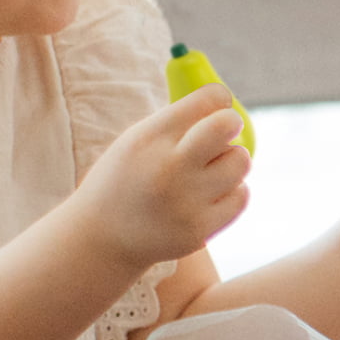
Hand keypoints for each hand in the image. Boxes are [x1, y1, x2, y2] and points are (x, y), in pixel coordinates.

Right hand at [74, 83, 251, 270]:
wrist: (98, 241)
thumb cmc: (124, 181)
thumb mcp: (136, 141)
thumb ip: (179, 122)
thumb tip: (226, 103)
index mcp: (150, 137)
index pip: (210, 98)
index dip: (218, 100)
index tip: (212, 110)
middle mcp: (169, 167)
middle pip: (228, 125)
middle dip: (230, 124)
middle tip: (220, 135)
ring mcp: (186, 201)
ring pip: (240, 161)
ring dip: (230, 162)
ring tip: (207, 171)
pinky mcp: (200, 230)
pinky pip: (240, 196)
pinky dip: (230, 192)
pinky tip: (208, 196)